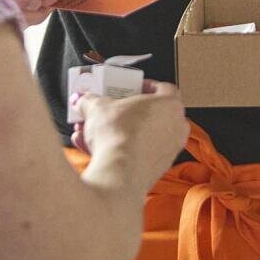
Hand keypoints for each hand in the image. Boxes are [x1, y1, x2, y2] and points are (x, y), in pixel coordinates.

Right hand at [72, 81, 187, 191]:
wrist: (118, 173)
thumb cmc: (120, 136)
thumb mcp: (98, 107)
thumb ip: (90, 101)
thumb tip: (83, 101)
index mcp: (170, 105)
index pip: (164, 88)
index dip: (146, 86)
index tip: (129, 87)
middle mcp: (175, 129)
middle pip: (150, 114)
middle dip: (125, 112)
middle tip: (109, 109)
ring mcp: (167, 152)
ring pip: (140, 136)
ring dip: (116, 132)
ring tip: (92, 131)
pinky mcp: (155, 171)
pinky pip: (135, 153)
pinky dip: (118, 149)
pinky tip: (92, 148)